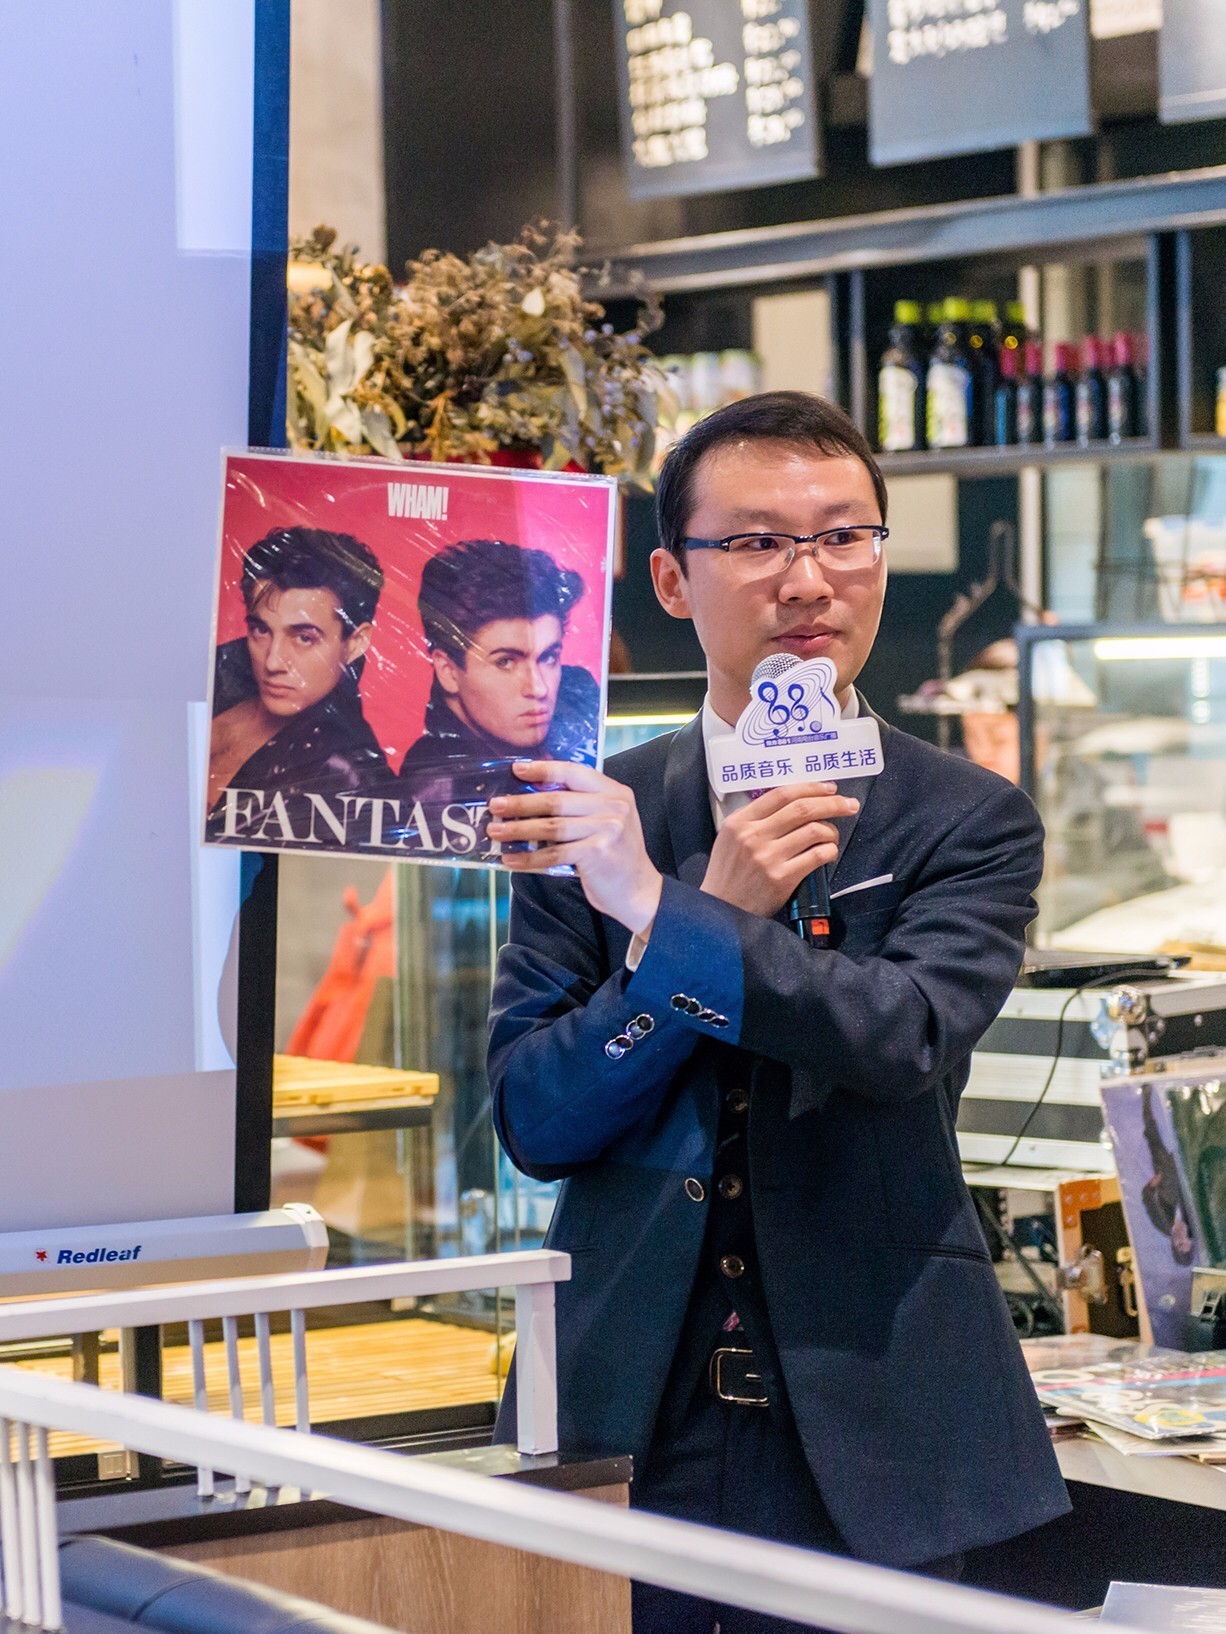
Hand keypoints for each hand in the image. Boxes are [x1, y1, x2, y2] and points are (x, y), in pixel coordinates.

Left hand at [487, 761, 662, 935]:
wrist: (639, 891)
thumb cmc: (615, 856)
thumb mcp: (608, 821)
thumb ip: (581, 806)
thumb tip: (530, 800)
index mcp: (615, 792)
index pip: (573, 772)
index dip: (542, 769)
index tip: (516, 769)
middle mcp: (614, 806)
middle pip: (557, 800)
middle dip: (521, 803)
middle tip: (496, 805)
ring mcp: (607, 829)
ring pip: (551, 826)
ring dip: (518, 830)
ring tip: (496, 831)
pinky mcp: (597, 853)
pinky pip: (554, 854)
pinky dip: (529, 858)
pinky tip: (511, 860)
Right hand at [701, 783, 858, 917]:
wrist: (721, 909)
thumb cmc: (728, 873)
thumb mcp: (730, 837)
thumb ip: (755, 819)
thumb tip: (794, 802)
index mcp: (740, 821)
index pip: (782, 794)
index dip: (811, 788)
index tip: (829, 789)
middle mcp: (754, 836)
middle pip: (803, 809)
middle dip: (833, 803)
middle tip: (848, 805)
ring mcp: (769, 857)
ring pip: (815, 831)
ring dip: (832, 831)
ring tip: (833, 836)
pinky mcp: (782, 878)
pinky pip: (817, 856)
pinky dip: (830, 851)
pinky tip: (829, 853)